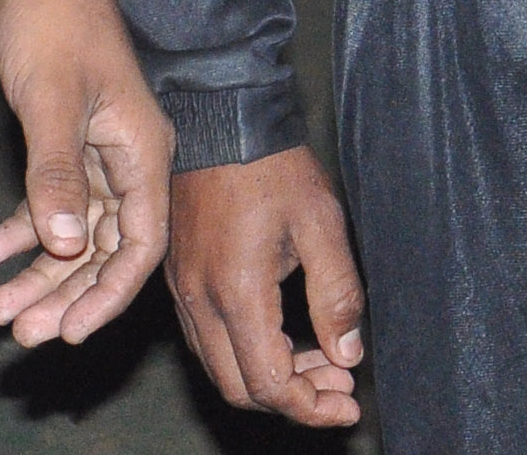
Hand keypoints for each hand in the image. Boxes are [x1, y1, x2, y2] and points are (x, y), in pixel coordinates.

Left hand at [0, 0, 173, 343]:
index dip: (109, 294)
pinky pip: (52, 199)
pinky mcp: (68, 137)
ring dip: (39, 270)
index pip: (140, 244)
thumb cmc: (52, 21)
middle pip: (105, 247)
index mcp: (143, 150)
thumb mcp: (51, 101)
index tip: (71, 332)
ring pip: (75, 229)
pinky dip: (24, 226)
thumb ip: (57, 175)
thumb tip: (64, 247)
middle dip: (64, 293)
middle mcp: (129, 157)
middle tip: (21, 334)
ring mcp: (99, 149)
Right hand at [166, 148, 365, 426]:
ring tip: (321, 360)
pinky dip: (246, 353)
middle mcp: (200, 301)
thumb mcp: (322, 224)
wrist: (220, 117)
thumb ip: (337, 296)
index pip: (270, 384)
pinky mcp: (179, 277)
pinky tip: (283, 334)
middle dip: (294, 399)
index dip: (311, 408)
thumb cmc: (273, 165)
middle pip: (239, 389)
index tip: (348, 405)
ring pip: (220, 368)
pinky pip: (207, 340)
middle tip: (339, 384)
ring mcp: (183, 291)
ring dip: (269, 378)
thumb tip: (347, 356)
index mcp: (237, 292)